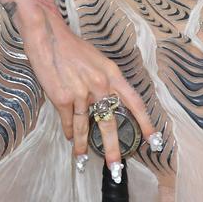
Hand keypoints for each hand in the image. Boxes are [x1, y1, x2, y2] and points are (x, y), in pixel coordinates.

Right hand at [18, 8, 158, 175]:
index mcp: (111, 73)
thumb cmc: (71, 47)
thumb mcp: (95, 61)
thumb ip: (103, 81)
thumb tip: (106, 103)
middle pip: (110, 123)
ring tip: (81, 160)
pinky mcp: (63, 97)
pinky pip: (69, 121)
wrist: (48, 35)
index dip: (145, 121)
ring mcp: (81, 92)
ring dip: (82, 145)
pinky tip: (69, 137)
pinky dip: (69, 131)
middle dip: (113, 148)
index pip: (134, 101)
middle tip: (116, 167)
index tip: (154, 139)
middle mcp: (99, 84)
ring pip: (85, 127)